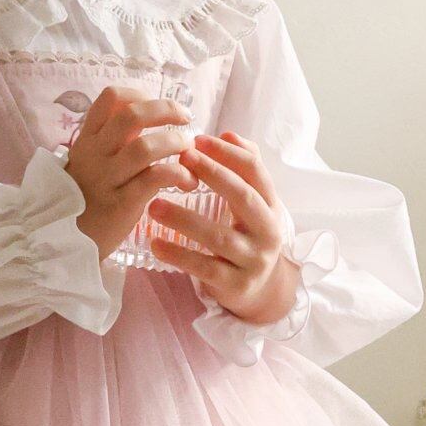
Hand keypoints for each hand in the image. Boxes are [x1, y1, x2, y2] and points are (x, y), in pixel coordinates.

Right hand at [65, 86, 202, 261]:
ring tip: (188, 151)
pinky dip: (179, 174)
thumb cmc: (83, 200)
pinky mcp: (121, 203)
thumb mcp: (89, 163)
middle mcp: (95, 153)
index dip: (140, 95)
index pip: (111, 98)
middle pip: (132, 115)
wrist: (61, 241)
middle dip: (166, 109)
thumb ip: (113, 142)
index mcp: (87, 139)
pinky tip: (188, 182)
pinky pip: (155, 178)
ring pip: (146, 146)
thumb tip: (148, 121)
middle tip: (186, 118)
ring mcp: (107, 178)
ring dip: (176, 143)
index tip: (157, 107)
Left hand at [146, 130, 300, 325]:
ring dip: (184, 219)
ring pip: (219, 237)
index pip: (255, 172)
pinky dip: (179, 255)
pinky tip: (156, 244)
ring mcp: (253, 260)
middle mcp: (268, 231)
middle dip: (213, 175)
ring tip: (154, 206)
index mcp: (271, 205)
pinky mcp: (235, 285)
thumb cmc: (249, 236)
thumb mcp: (254, 204)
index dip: (228, 153)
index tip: (198, 139)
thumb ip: (244, 169)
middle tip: (182, 158)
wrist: (262, 292)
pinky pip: (204, 268)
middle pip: (242, 198)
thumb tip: (229, 133)